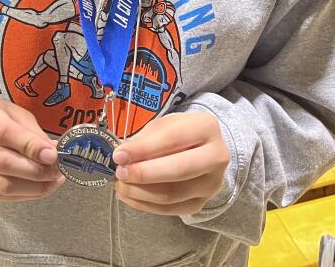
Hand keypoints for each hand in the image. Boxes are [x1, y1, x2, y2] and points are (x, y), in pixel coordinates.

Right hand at [0, 94, 62, 201]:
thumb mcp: (15, 114)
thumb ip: (32, 133)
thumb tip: (54, 154)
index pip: (2, 132)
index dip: (29, 146)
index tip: (52, 155)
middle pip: (0, 162)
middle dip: (35, 170)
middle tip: (57, 171)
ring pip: (0, 185)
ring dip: (33, 187)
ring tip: (53, 181)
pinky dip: (23, 195)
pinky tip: (39, 188)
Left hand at [113, 111, 229, 215]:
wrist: (203, 149)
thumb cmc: (180, 134)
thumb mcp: (164, 125)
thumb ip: (145, 139)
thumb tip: (122, 156)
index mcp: (206, 128)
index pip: (173, 139)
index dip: (144, 148)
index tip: (119, 155)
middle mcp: (216, 157)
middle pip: (178, 170)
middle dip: (143, 173)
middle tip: (120, 173)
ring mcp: (211, 184)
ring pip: (171, 195)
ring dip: (139, 192)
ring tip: (120, 185)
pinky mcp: (200, 203)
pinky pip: (169, 210)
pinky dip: (144, 205)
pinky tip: (129, 196)